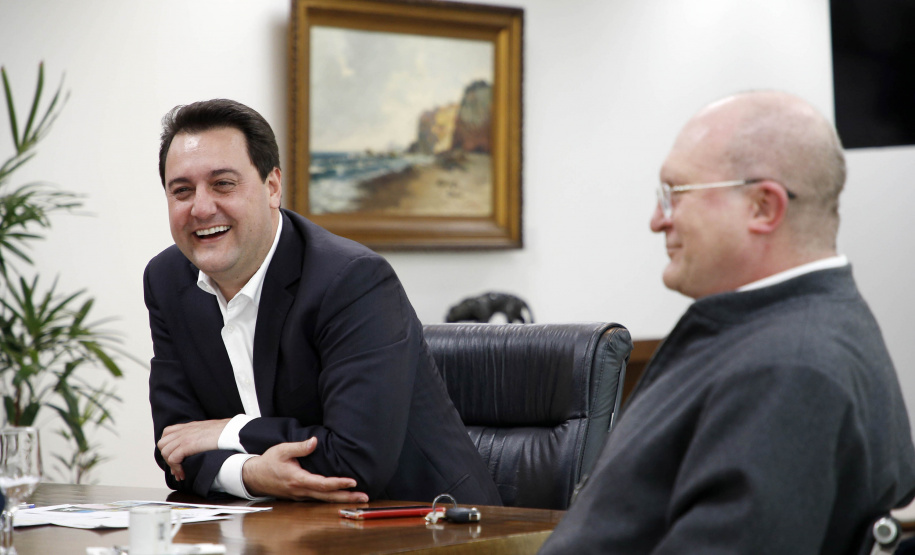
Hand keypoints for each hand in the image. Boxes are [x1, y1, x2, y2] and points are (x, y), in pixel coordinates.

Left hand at [158, 418, 230, 480]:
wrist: (233, 432)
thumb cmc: (226, 433)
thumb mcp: (210, 431)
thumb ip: (200, 435)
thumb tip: (200, 446)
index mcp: (189, 426)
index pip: (167, 434)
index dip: (169, 447)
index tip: (176, 459)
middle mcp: (184, 430)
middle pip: (163, 444)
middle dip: (167, 457)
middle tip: (177, 468)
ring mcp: (185, 437)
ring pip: (165, 452)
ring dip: (171, 465)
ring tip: (180, 473)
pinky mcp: (188, 444)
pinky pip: (173, 458)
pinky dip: (176, 468)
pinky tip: (183, 473)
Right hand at [242, 437, 368, 502]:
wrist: (254, 477)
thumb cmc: (269, 462)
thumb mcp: (282, 450)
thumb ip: (300, 447)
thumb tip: (314, 441)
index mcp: (297, 479)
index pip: (322, 484)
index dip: (338, 483)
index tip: (352, 481)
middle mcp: (301, 491)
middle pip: (328, 496)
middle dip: (347, 497)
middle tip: (364, 496)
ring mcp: (301, 496)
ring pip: (325, 500)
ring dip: (343, 500)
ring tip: (360, 498)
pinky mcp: (301, 496)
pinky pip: (320, 499)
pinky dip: (333, 499)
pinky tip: (344, 496)